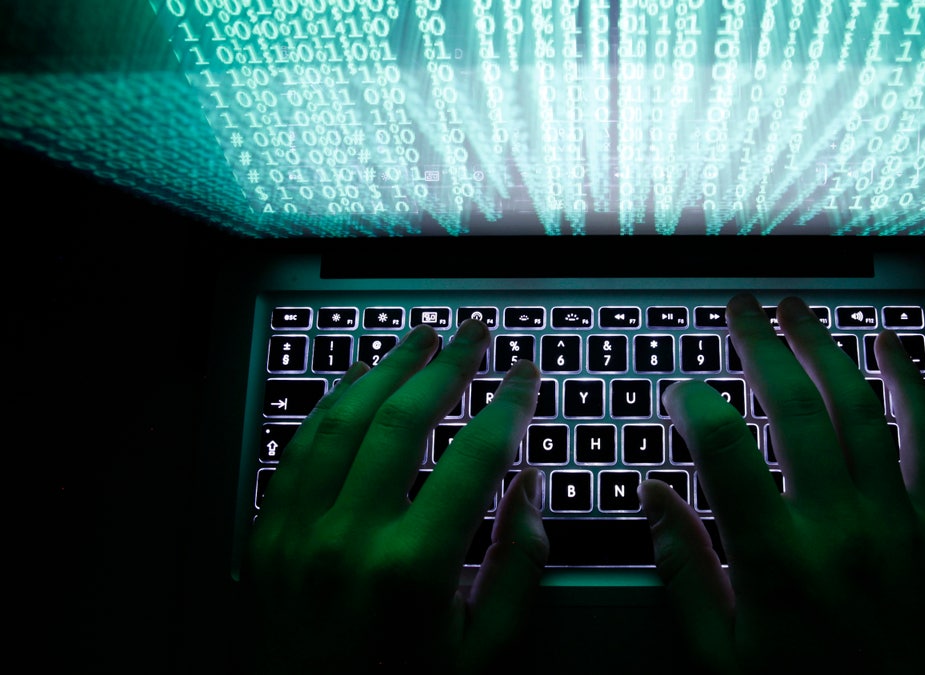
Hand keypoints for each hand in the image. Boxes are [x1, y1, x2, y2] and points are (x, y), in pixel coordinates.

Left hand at [244, 320, 547, 673]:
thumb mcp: (486, 655)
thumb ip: (519, 566)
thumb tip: (530, 485)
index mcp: (412, 570)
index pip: (474, 457)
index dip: (508, 405)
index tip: (525, 375)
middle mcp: (347, 541)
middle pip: (402, 420)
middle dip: (446, 365)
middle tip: (474, 333)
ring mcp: (297, 536)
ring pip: (341, 422)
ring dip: (383, 370)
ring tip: (418, 340)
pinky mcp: (267, 541)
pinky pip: (294, 452)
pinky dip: (326, 407)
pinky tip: (351, 381)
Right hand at [640, 293, 924, 673]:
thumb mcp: (722, 655)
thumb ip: (684, 569)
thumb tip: (654, 494)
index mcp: (776, 561)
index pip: (724, 450)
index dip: (694, 405)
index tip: (679, 391)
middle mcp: (838, 529)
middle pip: (795, 408)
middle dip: (761, 346)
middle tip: (740, 308)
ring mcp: (896, 523)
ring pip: (860, 409)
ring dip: (825, 348)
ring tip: (798, 309)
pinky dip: (910, 386)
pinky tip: (889, 347)